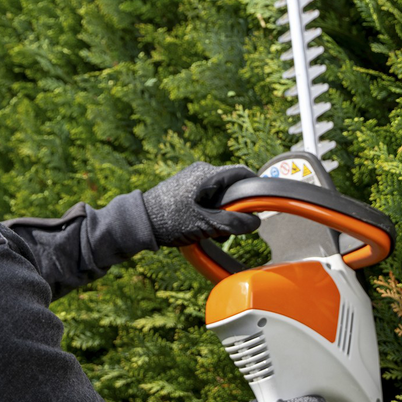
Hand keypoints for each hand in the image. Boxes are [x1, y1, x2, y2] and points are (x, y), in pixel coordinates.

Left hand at [142, 162, 259, 247]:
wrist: (140, 222)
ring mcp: (192, 179)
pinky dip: (211, 211)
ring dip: (222, 212)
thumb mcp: (205, 224)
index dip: (255, 187)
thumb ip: (233, 223)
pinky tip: (204, 228)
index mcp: (208, 174)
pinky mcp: (185, 188)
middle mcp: (201, 171)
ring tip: (214, 230)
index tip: (261, 204)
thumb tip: (255, 223)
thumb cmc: (170, 220)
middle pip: (231, 186)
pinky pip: (207, 197)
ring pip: (219, 194)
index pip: (242, 173)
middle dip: (236, 207)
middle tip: (234, 225)